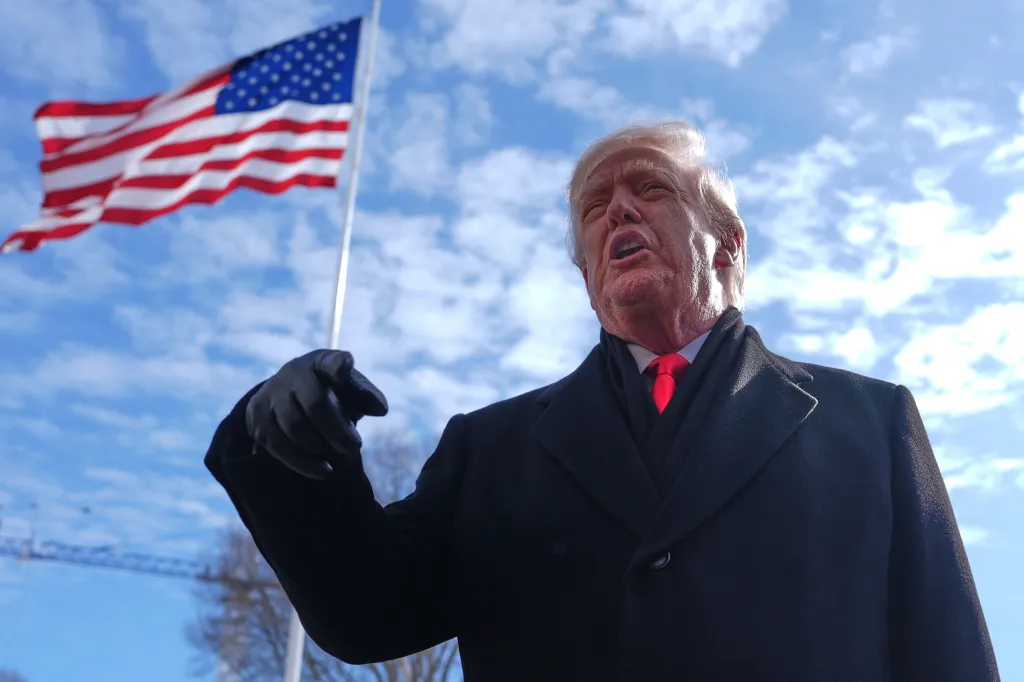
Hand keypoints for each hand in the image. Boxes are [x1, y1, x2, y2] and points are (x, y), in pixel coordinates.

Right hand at [245, 350, 387, 478]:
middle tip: (355, 447)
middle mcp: (292, 372)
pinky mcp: (256, 416)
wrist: (289, 396)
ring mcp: (271, 393)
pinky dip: (302, 462)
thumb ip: (366, 396)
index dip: (338, 365)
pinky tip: (323, 471)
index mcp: (320, 361)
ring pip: (294, 427)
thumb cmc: (330, 392)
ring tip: (342, 459)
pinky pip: (278, 445)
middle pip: (315, 404)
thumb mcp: (350, 389)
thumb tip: (380, 409)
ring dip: (320, 447)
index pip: (330, 361)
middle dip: (337, 431)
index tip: (344, 368)